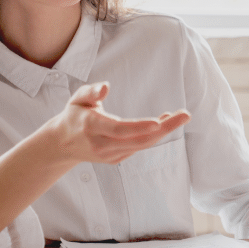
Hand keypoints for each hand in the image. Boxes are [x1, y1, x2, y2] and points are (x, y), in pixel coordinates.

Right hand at [45, 82, 190, 165]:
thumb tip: (106, 87)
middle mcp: (101, 144)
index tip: (158, 121)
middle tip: (185, 115)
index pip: (118, 129)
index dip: (139, 127)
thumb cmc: (74, 115)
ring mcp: (109, 155)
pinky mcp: (115, 160)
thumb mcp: (77, 98)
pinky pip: (138, 148)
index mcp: (91, 126)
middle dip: (164, 129)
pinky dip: (153, 137)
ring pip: (141, 145)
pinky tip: (164, 124)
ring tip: (180, 116)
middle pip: (137, 140)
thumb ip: (91, 92)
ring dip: (162, 132)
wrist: (63, 144)